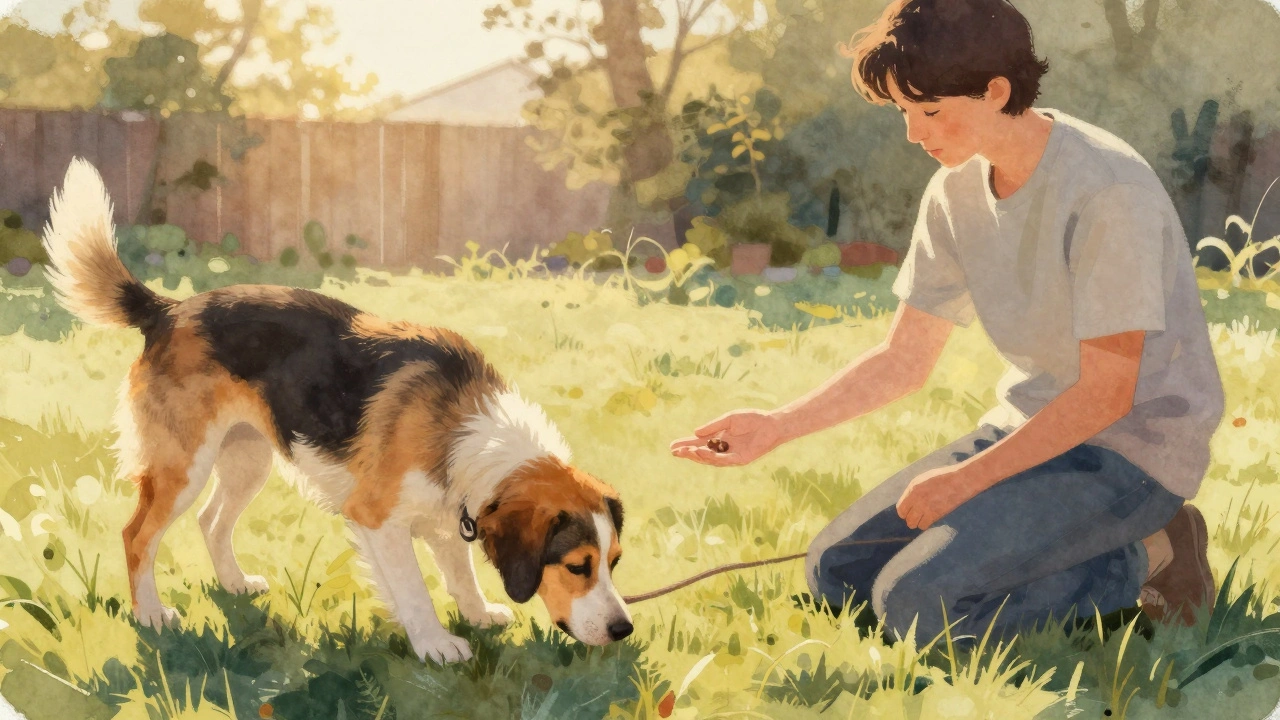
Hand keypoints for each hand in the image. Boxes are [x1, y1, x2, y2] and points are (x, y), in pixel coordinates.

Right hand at [669, 409, 784, 466]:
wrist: (771, 424)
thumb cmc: (752, 419)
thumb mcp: (728, 420)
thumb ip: (713, 426)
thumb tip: (695, 433)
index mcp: (719, 439)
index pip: (699, 444)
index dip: (686, 445)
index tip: (672, 446)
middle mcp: (723, 449)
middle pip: (702, 454)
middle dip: (688, 453)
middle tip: (675, 452)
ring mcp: (731, 456)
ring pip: (711, 459)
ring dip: (698, 456)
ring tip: (686, 451)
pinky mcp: (740, 459)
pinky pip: (724, 460)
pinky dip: (712, 457)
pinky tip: (702, 453)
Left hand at [895, 465, 977, 529]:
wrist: (961, 481)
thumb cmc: (942, 477)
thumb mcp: (922, 479)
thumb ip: (912, 490)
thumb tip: (906, 501)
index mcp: (913, 489)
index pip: (900, 508)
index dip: (904, 511)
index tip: (909, 510)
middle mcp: (917, 499)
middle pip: (906, 518)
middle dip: (910, 518)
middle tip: (916, 515)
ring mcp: (927, 508)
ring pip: (914, 524)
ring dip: (917, 522)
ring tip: (923, 517)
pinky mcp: (936, 515)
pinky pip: (924, 526)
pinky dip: (925, 524)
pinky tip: (930, 519)